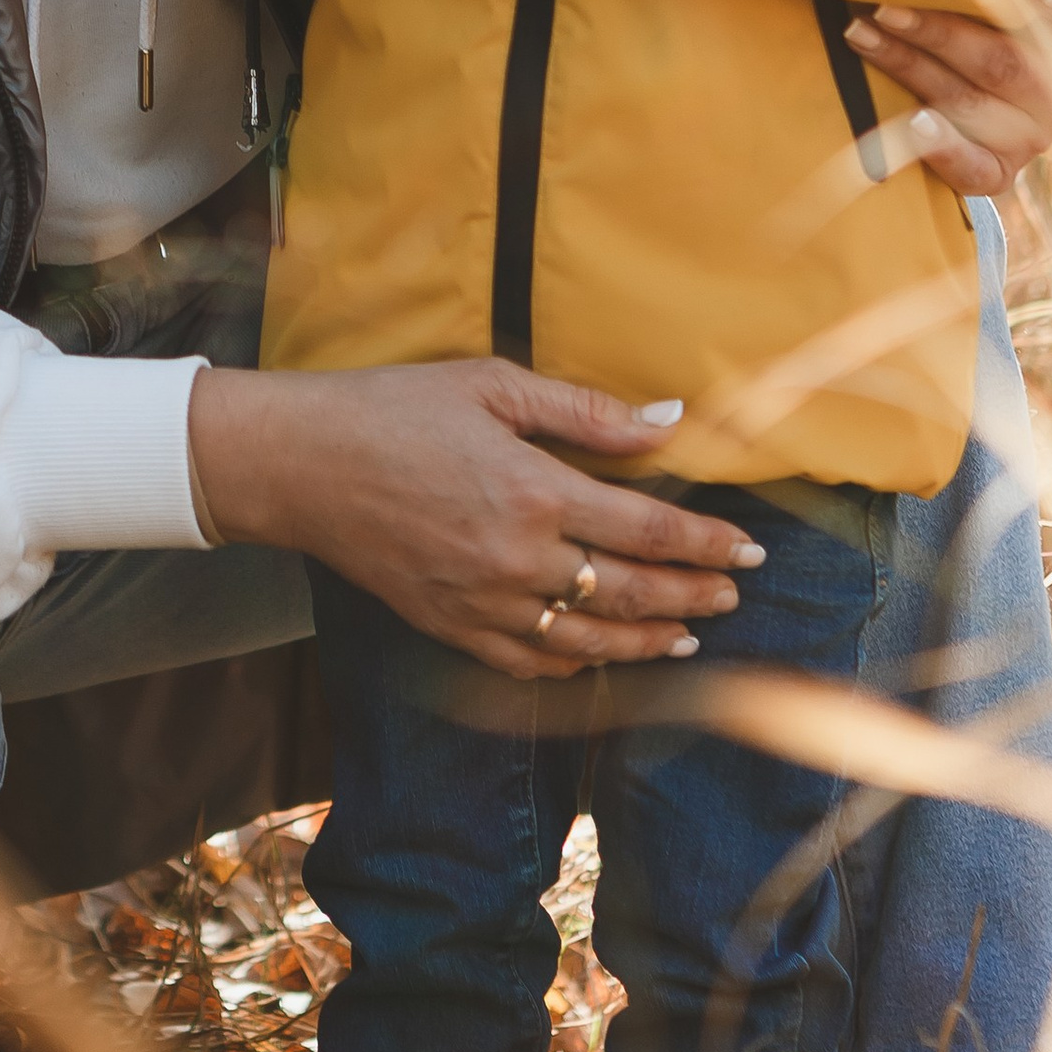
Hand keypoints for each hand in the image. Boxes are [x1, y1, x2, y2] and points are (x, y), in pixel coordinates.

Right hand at [187, 361, 765, 677]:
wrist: (300, 464)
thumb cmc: (393, 409)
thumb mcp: (491, 385)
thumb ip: (584, 411)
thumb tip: (667, 420)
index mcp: (534, 491)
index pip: (648, 529)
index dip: (707, 543)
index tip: (750, 549)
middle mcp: (516, 558)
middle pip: (628, 593)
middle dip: (691, 594)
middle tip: (732, 593)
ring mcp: (481, 602)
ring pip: (586, 642)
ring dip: (646, 641)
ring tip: (686, 634)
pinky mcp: (448, 626)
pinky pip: (527, 662)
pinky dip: (574, 666)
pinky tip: (599, 657)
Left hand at [844, 0, 1051, 196]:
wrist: (979, 105)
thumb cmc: (986, 20)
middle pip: (1004, 58)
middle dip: (938, 29)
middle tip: (884, 4)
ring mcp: (1033, 136)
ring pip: (971, 102)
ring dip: (909, 66)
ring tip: (861, 33)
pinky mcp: (1000, 171)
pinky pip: (976, 170)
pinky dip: (945, 149)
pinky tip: (915, 123)